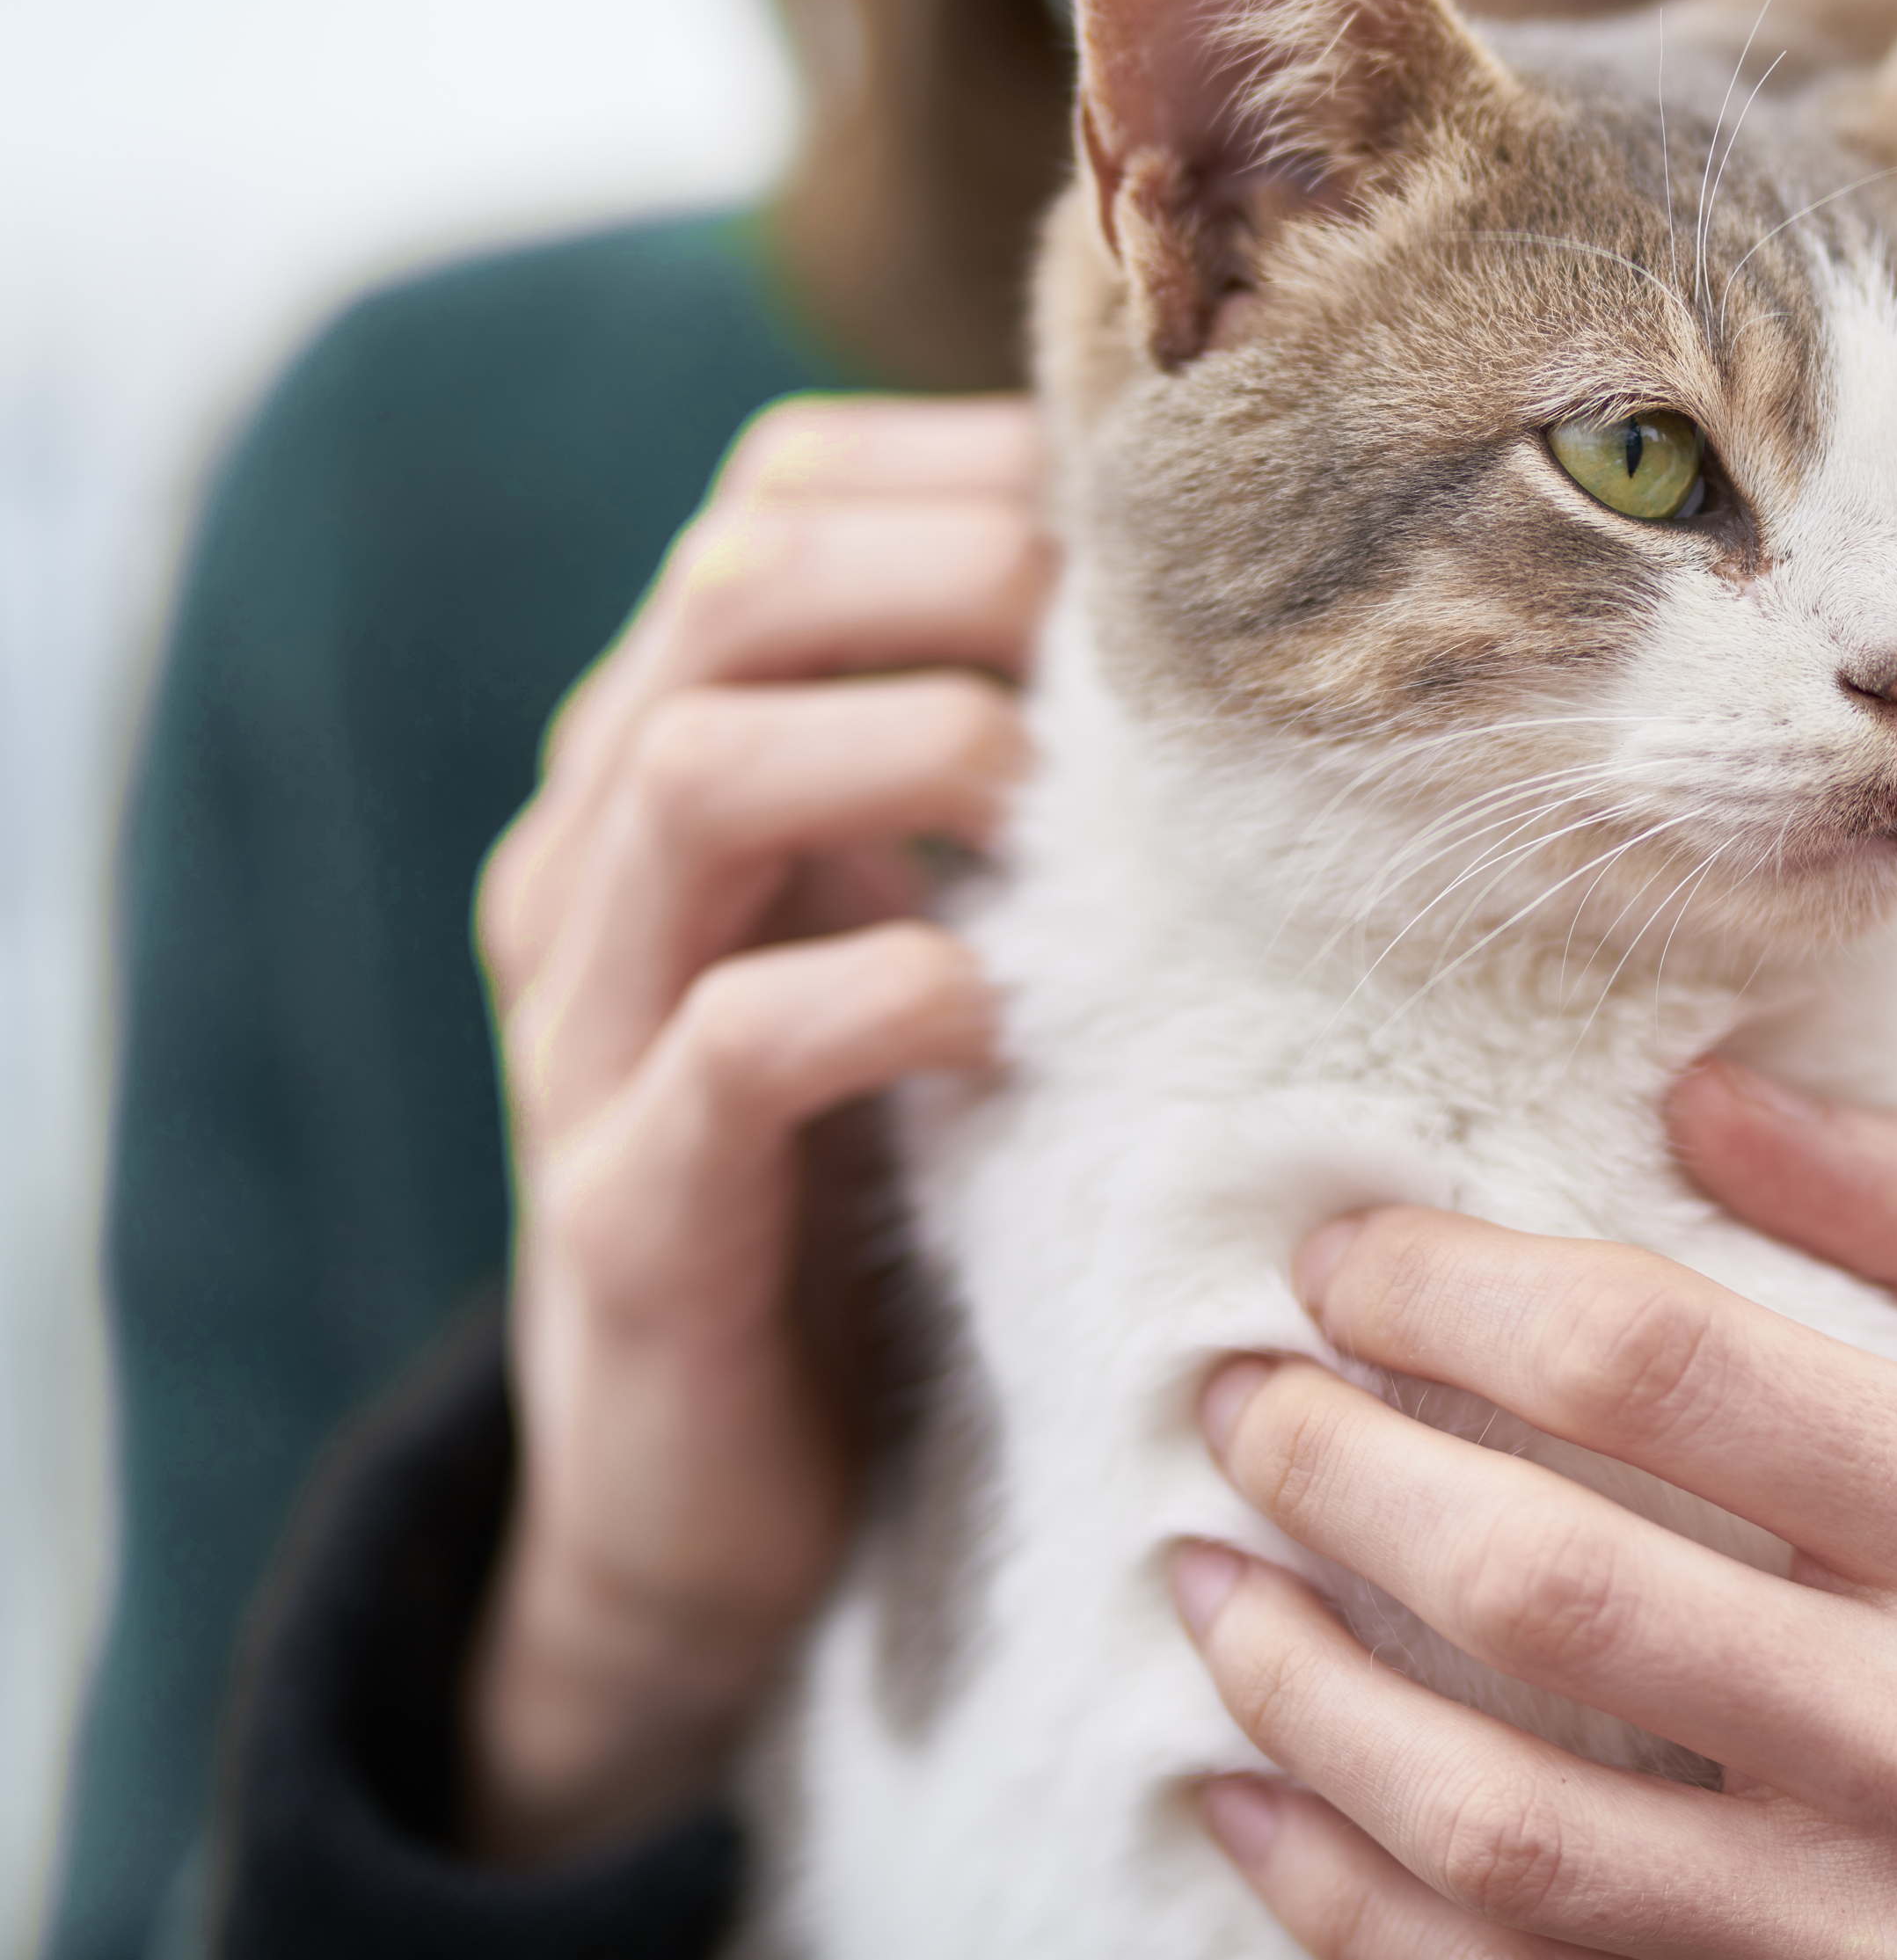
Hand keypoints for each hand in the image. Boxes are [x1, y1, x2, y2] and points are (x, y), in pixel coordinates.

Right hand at [466, 396, 1050, 1862]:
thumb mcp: (917, 939)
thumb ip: (992, 791)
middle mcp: (596, 866)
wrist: (712, 1508)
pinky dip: (872, 992)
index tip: (1145, 516)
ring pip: (689, 776)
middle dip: (946, 568)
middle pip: (728, 594)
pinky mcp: (625, 1211)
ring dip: (904, 743)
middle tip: (1125, 632)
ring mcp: (586, 1034)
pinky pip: (721, 1044)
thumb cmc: (866, 1183)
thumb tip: (1225, 632)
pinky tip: (988, 1008)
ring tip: (1050, 789)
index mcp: (670, 768)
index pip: (772, 512)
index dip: (955, 472)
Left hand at [1177, 1062, 1896, 1958]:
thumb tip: (1702, 1088)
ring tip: (1205, 1572)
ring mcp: (1871, 1929)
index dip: (1453, 1292)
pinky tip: (1251, 1795)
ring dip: (1297, 1685)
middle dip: (1335, 1464)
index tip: (1342, 1253)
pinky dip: (1343, 1900)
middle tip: (1235, 1393)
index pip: (1660, 1366)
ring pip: (1494, 1816)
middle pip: (1546, 1580)